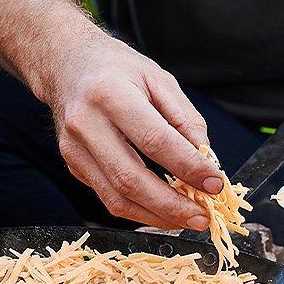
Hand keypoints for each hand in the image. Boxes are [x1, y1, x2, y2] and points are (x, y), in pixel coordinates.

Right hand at [46, 32, 223, 229]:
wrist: (68, 65)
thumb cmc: (117, 69)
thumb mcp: (159, 80)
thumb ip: (186, 120)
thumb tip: (207, 162)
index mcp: (110, 94)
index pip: (154, 141)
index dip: (188, 167)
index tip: (215, 184)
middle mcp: (85, 124)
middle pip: (131, 179)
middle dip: (171, 205)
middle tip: (202, 217)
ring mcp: (74, 149)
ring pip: (116, 198)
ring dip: (156, 216)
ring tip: (187, 219)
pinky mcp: (73, 165)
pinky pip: (108, 198)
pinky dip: (139, 210)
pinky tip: (163, 210)